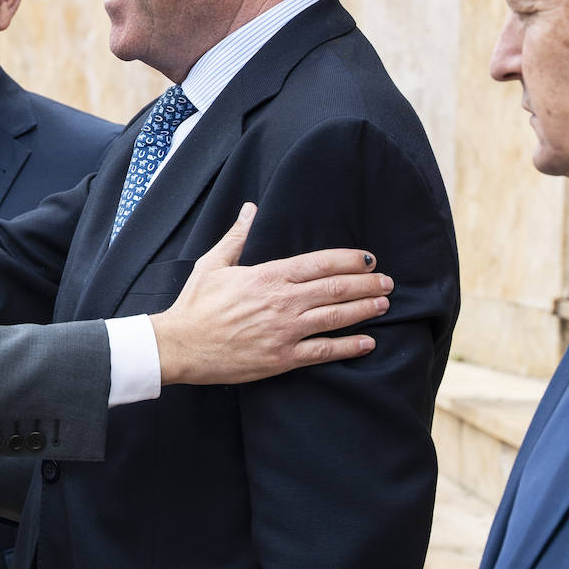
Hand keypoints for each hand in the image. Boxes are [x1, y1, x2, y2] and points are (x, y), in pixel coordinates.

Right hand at [151, 203, 390, 385]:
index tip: (368, 259)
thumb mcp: (212, 264)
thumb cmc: (195, 304)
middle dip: (365, 283)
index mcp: (266, 276)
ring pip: (335, 318)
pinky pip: (323, 352)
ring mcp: (284, 331)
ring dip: (364, 310)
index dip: (348, 260)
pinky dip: (349, 347)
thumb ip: (237, 237)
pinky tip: (368, 343)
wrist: (181, 345)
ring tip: (384, 304)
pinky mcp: (282, 359)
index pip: (318, 263)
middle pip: (334, 289)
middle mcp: (281, 302)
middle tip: (387, 282)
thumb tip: (250, 209)